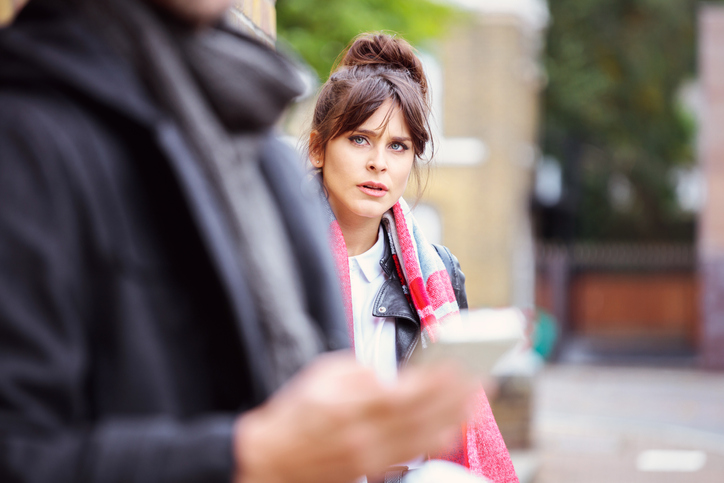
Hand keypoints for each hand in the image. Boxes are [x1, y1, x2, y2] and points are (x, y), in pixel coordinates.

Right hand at [233, 351, 476, 482]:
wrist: (273, 456)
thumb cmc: (296, 412)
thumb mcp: (326, 373)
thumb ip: (364, 371)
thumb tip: (392, 373)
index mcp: (356, 404)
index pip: (411, 391)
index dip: (442, 380)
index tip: (463, 365)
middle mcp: (369, 433)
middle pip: (427, 415)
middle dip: (459, 396)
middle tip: (483, 379)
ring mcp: (374, 456)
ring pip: (426, 438)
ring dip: (456, 418)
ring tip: (477, 401)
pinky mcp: (373, 469)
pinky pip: (414, 455)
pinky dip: (437, 439)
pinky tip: (452, 427)